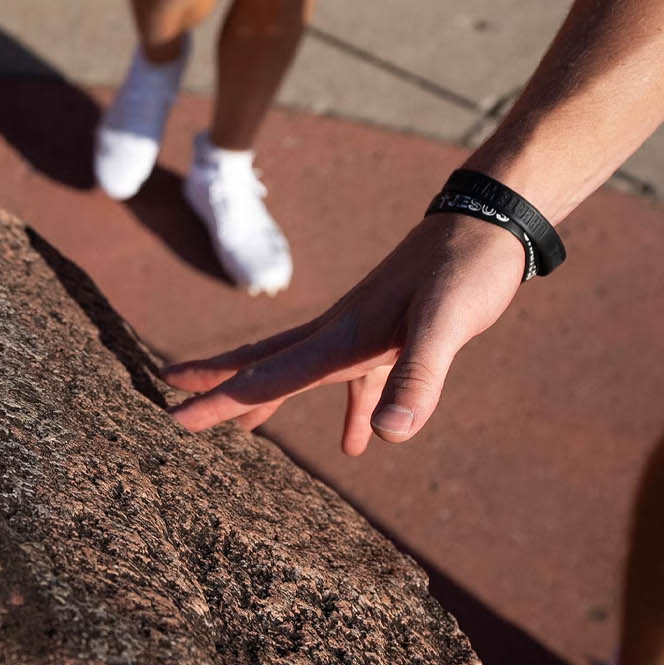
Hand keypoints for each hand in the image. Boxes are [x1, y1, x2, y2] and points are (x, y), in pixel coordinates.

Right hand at [163, 213, 528, 453]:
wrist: (492, 222)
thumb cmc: (466, 267)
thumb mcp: (446, 322)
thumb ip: (418, 377)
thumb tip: (388, 438)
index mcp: (341, 335)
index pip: (268, 375)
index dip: (219, 399)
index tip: (171, 415)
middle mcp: (342, 332)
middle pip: (266, 365)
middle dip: (218, 385)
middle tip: (171, 400)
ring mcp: (366, 332)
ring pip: (302, 370)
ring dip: (269, 396)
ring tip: (242, 430)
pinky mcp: (396, 334)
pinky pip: (358, 381)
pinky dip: (353, 411)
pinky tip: (359, 442)